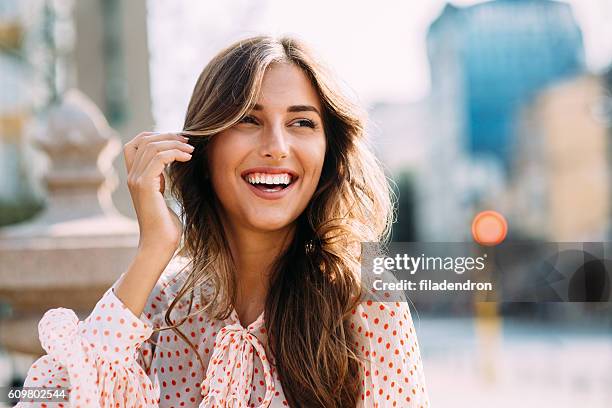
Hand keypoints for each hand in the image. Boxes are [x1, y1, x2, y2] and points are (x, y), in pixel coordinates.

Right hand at [123, 132, 193, 250]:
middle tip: (188, 142)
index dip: (155, 135)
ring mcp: (136, 180)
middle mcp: (132, 176)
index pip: (135, 143)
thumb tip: (171, 163)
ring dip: (175, 144)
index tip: (178, 140)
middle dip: (168, 136)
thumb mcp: (161, 195)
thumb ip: (160, 179)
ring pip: (152, 146)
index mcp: (134, 177)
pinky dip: (175, 153)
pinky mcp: (145, 186)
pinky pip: (159, 158)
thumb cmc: (165, 225)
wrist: (159, 244)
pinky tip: (188, 158)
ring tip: (191, 150)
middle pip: (143, 140)